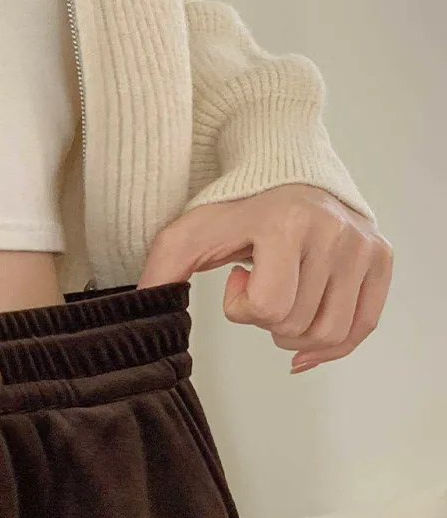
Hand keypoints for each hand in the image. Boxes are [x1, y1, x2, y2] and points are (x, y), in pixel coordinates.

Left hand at [138, 184, 392, 372]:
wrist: (285, 172)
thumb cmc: (235, 209)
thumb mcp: (190, 234)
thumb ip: (161, 272)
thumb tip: (137, 312)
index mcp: (287, 223)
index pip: (268, 308)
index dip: (243, 308)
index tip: (239, 276)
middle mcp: (333, 231)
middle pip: (297, 325)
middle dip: (269, 321)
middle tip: (263, 288)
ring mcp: (361, 244)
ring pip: (329, 333)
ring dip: (297, 333)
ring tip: (285, 299)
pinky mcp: (380, 256)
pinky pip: (362, 326)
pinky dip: (334, 344)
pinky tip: (308, 340)